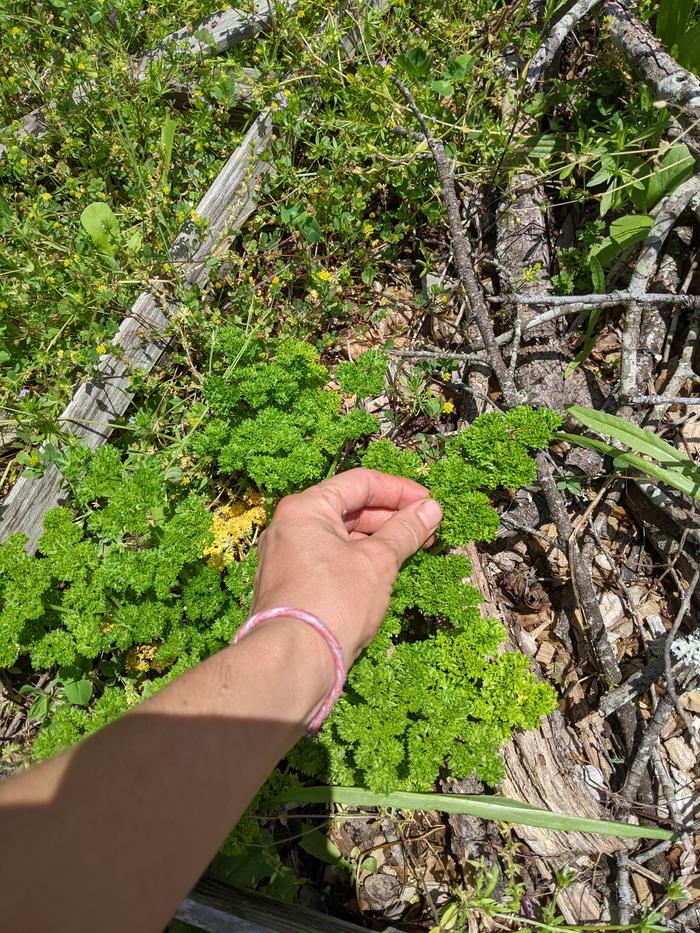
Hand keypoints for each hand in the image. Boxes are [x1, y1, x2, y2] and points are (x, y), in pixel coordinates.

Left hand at [251, 468, 442, 665]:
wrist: (293, 660)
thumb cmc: (333, 601)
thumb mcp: (378, 561)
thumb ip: (405, 531)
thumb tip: (431, 509)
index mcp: (305, 508)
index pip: (360, 483)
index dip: (400, 491)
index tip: (429, 503)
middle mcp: (289, 527)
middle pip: (348, 509)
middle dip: (390, 518)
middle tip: (426, 530)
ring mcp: (286, 558)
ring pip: (339, 538)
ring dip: (377, 542)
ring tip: (410, 552)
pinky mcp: (290, 586)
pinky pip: (328, 561)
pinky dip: (357, 562)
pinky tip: (383, 576)